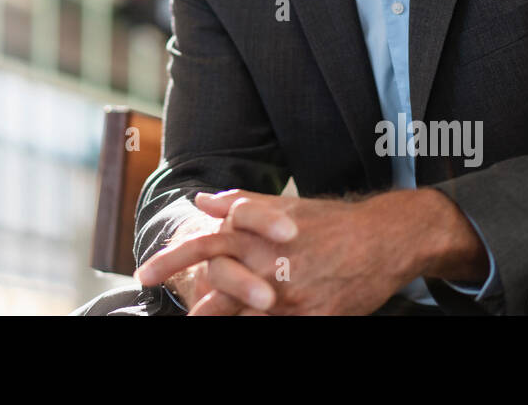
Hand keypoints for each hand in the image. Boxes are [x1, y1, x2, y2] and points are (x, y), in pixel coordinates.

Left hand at [138, 189, 429, 314]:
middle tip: (182, 315)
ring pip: (244, 315)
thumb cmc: (330, 222)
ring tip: (202, 321)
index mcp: (255, 234)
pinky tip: (252, 323)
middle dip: (197, 308)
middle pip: (218, 291)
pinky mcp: (314, 317)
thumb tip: (202, 201)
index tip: (144, 274)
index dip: (170, 261)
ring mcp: (290, 294)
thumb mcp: (284, 206)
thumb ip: (240, 203)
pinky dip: (261, 324)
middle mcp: (267, 263)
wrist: (383, 239)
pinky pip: (280, 327)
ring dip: (224, 319)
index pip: (203, 246)